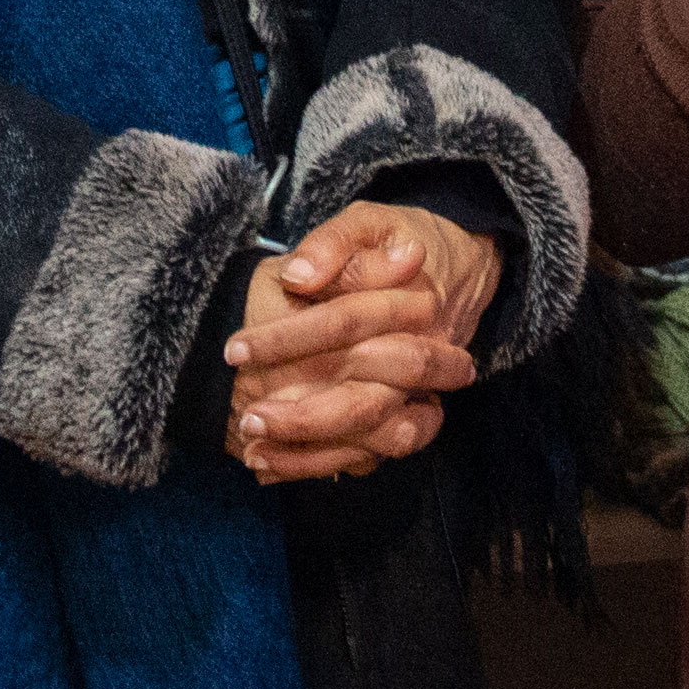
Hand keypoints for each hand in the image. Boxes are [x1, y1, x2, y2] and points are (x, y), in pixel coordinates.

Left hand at [222, 200, 493, 484]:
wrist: (453, 270)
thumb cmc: (392, 244)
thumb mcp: (366, 222)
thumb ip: (333, 245)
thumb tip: (299, 277)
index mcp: (413, 305)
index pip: (346, 325)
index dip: (287, 338)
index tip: (235, 351)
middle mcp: (423, 357)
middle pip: (368, 400)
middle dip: (305, 416)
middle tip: (247, 418)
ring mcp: (420, 393)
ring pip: (381, 440)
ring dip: (316, 454)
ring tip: (254, 452)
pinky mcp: (409, 418)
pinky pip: (375, 456)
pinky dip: (324, 465)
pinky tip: (272, 466)